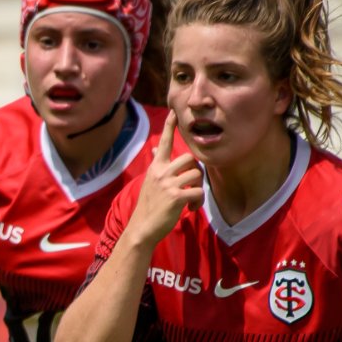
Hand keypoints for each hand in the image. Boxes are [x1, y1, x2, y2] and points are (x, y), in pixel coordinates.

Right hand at [133, 126, 203, 243]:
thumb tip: (155, 150)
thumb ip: (157, 166)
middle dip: (196, 171)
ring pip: (197, 174)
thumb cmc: (149, 206)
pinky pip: (198, 192)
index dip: (169, 127)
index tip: (174, 112)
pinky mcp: (176, 197)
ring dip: (199, 188)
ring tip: (191, 200)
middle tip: (191, 186)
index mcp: (155, 168)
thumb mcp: (150, 182)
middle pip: (190, 158)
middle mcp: (160, 173)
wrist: (142, 229)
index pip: (164, 143)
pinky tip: (189, 209)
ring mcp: (168, 184)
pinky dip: (197, 202)